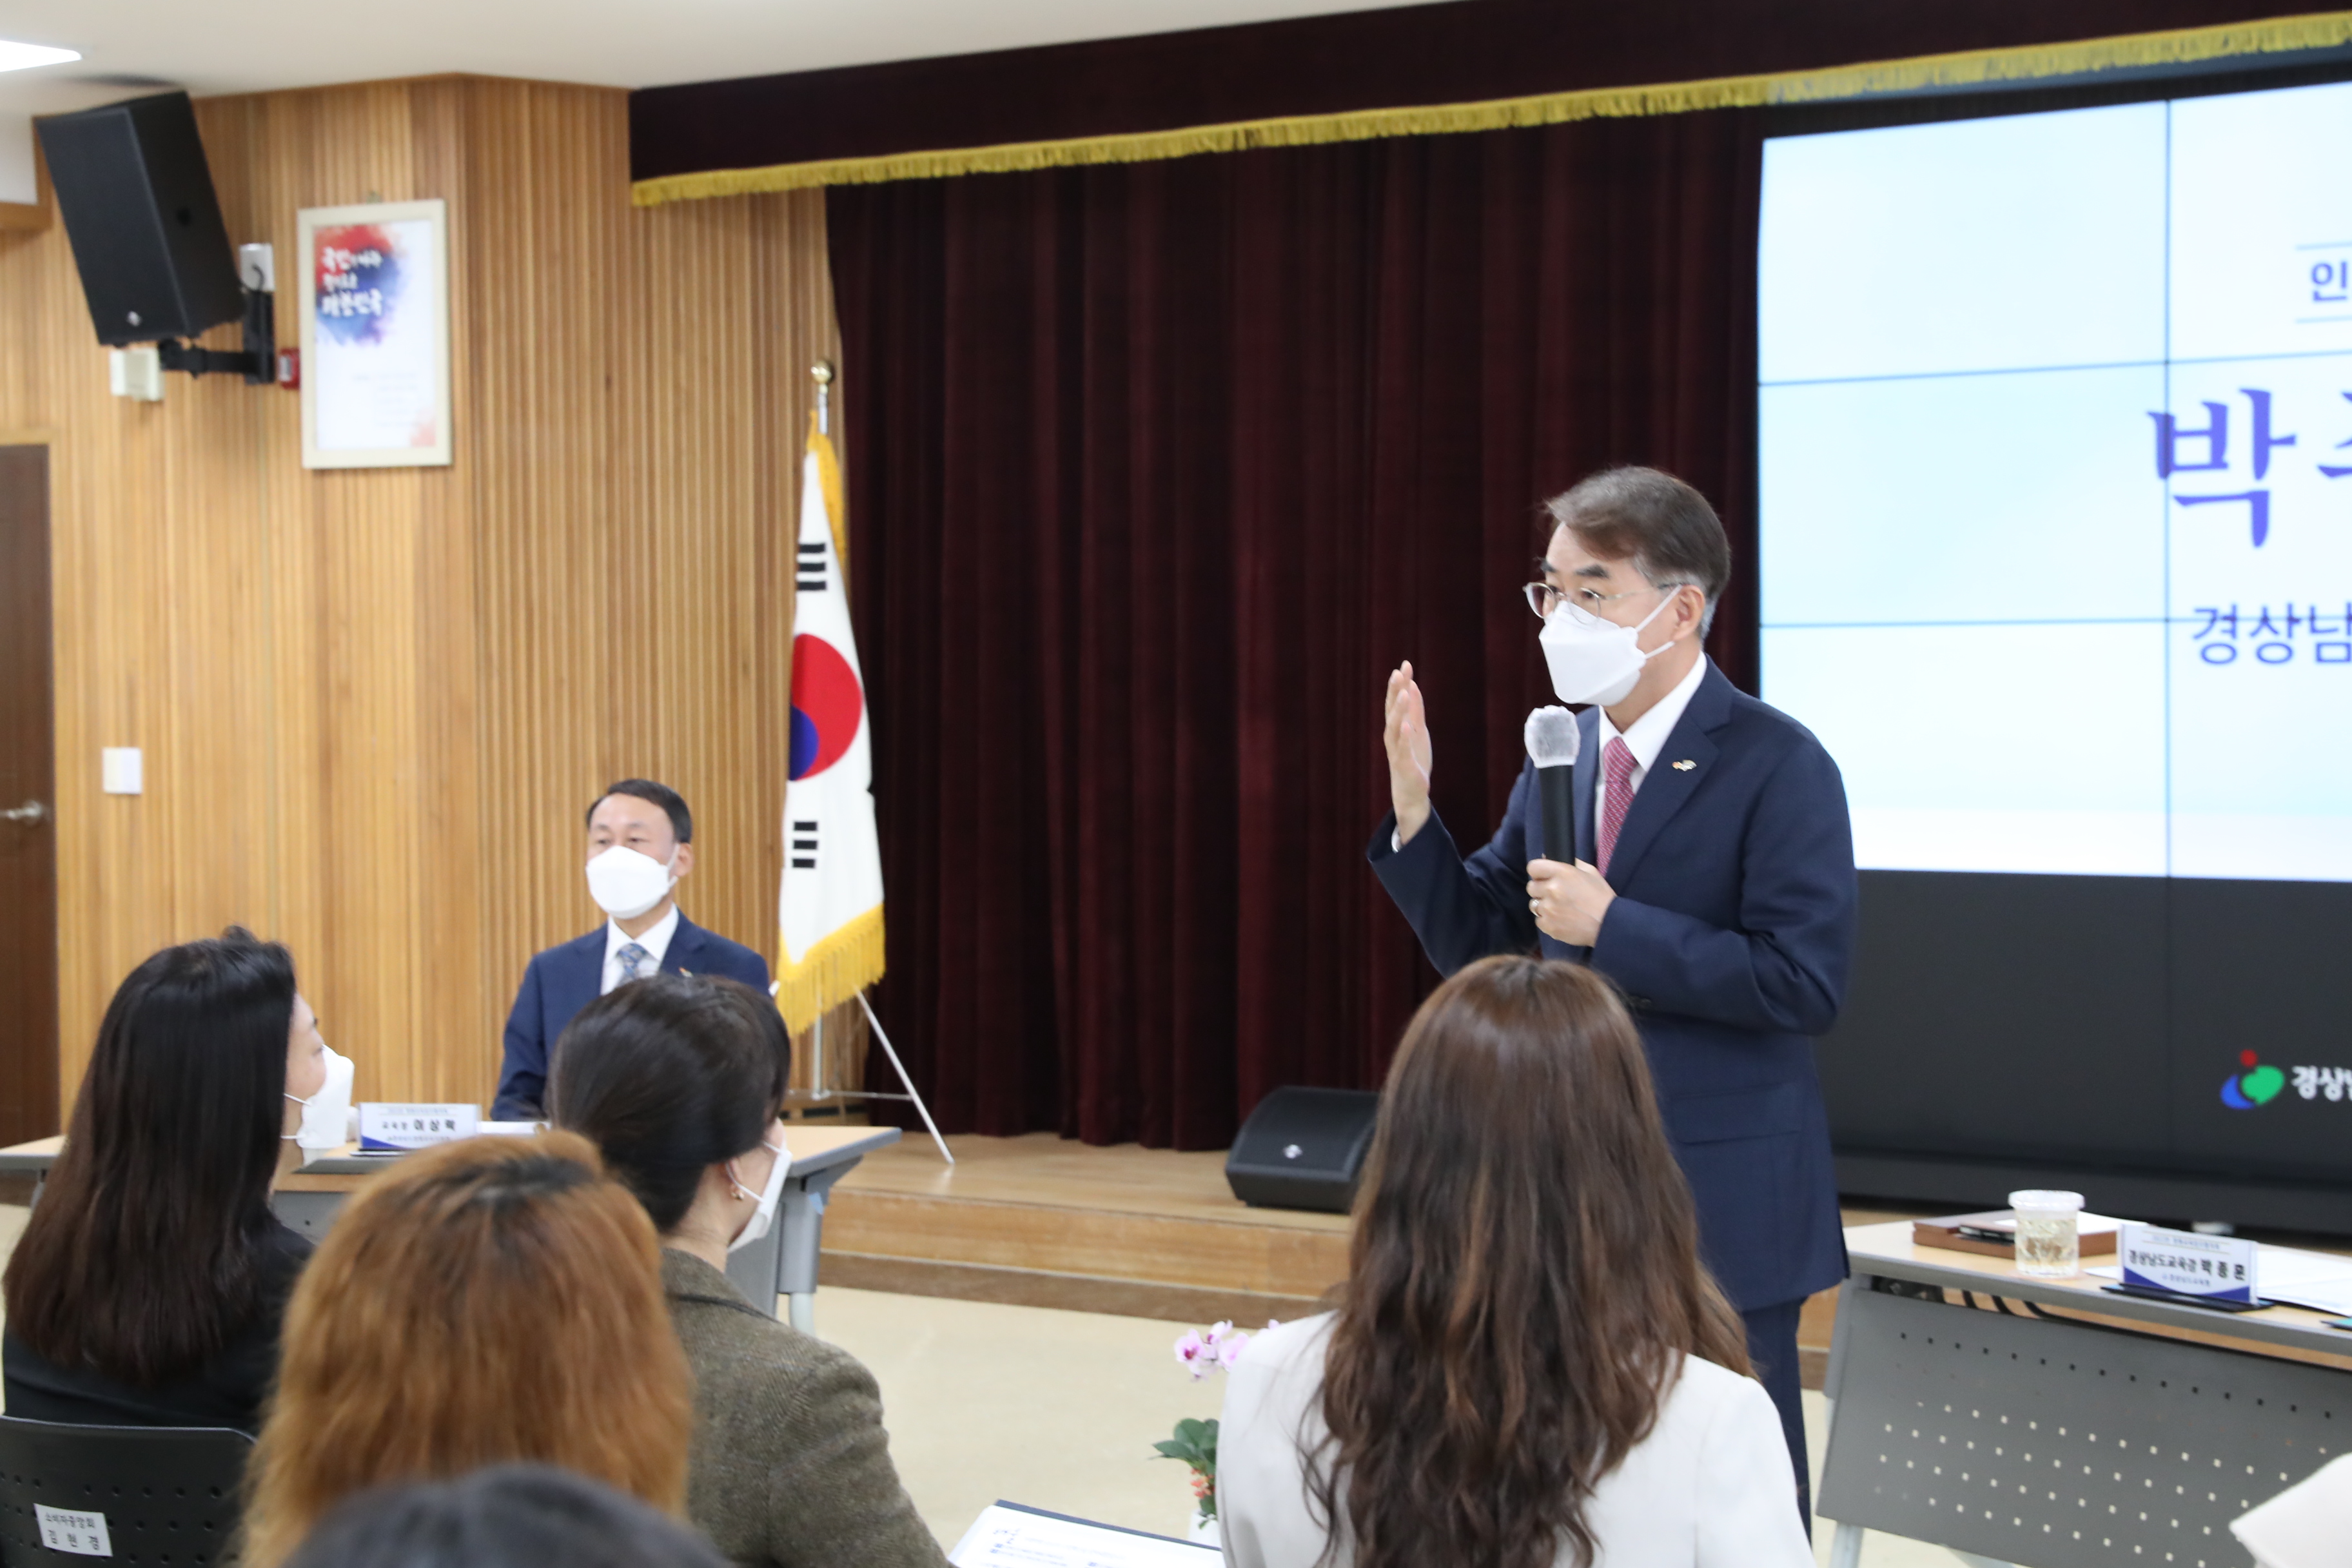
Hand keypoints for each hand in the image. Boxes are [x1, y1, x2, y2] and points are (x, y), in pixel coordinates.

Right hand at [1383, 662, 1433, 843]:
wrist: (1411, 791)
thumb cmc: (1413, 759)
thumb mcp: (1418, 730)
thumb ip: (1415, 710)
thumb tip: (1412, 685)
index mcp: (1397, 726)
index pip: (1396, 700)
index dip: (1400, 683)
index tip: (1405, 664)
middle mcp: (1393, 735)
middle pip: (1392, 709)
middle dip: (1395, 690)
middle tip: (1398, 671)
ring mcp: (1396, 749)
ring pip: (1394, 726)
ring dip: (1398, 709)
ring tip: (1403, 692)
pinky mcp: (1403, 764)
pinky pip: (1402, 749)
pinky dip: (1404, 736)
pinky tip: (1406, 725)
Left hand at [1527, 858, 1614, 946]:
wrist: (1608, 924)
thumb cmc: (1601, 897)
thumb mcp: (1590, 872)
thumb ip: (1569, 863)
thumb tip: (1547, 857)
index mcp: (1562, 872)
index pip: (1533, 867)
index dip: (1538, 872)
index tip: (1543, 877)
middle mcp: (1551, 889)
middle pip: (1531, 887)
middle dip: (1541, 890)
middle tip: (1555, 895)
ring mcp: (1548, 909)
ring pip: (1534, 905)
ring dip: (1544, 906)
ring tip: (1560, 909)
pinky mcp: (1548, 925)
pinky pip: (1539, 921)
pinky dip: (1547, 921)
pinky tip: (1561, 920)